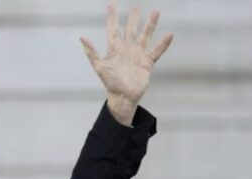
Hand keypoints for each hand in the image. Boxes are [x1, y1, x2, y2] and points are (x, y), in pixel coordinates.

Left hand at [80, 2, 173, 124]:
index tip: (111, 4)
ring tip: (155, 12)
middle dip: (133, 18)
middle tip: (136, 6)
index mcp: (115, 48)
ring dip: (150, 24)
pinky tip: (169, 35)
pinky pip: (157, 51)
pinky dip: (163, 44)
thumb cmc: (110, 83)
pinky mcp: (147, 62)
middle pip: (131, 29)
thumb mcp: (99, 66)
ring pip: (145, 36)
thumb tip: (82, 38)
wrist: (122, 96)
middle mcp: (127, 49)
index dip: (112, 17)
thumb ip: (92, 52)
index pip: (113, 29)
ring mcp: (138, 54)